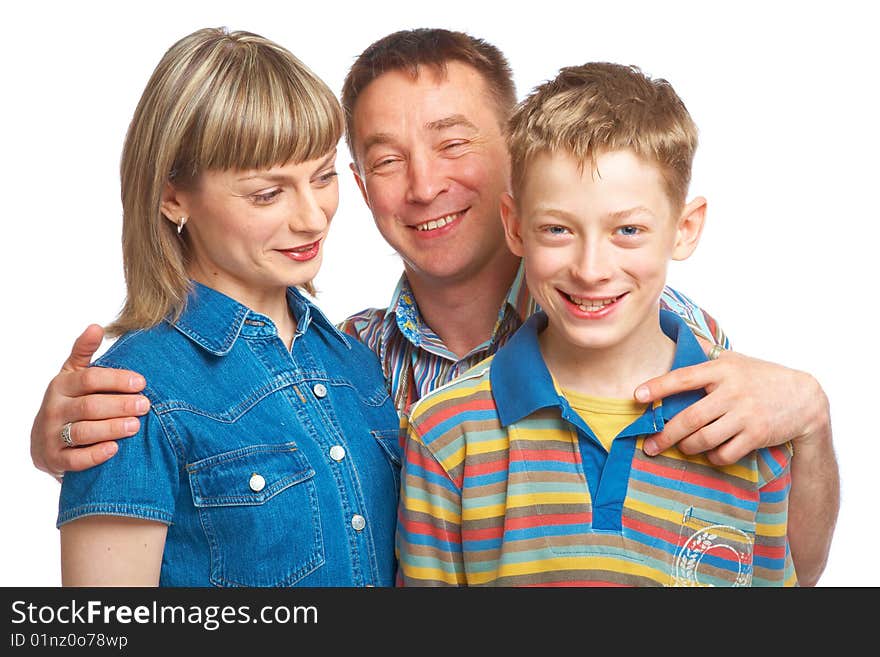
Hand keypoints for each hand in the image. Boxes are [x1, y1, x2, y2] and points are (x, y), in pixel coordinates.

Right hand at [30, 324, 149, 480]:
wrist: (45, 442)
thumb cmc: (69, 402)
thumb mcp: (72, 375)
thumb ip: (84, 352)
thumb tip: (96, 326)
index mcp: (61, 385)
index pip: (90, 379)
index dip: (117, 380)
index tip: (142, 383)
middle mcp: (53, 409)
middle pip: (90, 406)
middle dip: (120, 405)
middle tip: (146, 405)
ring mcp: (52, 435)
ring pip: (83, 432)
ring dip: (111, 428)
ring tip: (135, 426)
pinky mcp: (55, 460)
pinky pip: (75, 460)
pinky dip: (95, 455)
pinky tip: (115, 449)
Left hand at [635, 342, 829, 464]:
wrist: (805, 399)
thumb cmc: (763, 377)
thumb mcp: (737, 360)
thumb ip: (708, 354)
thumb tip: (679, 338)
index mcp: (723, 370)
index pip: (684, 377)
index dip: (659, 387)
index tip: (637, 396)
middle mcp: (732, 391)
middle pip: (689, 418)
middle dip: (665, 435)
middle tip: (650, 445)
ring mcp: (745, 414)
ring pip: (704, 438)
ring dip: (687, 447)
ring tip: (680, 448)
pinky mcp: (757, 435)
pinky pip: (725, 453)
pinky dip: (712, 457)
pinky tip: (709, 453)